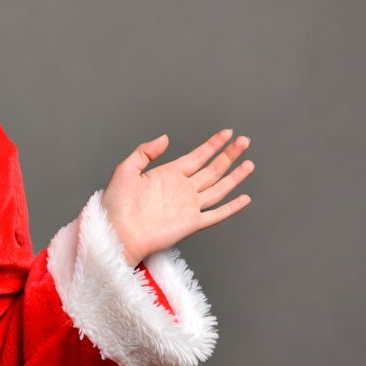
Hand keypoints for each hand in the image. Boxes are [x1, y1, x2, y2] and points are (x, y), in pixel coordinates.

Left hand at [102, 130, 253, 264]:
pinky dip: (232, 207)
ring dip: (235, 176)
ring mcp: (188, 206)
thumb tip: (165, 138)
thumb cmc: (116, 204)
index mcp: (168, 174)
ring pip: (219, 188)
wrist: (117, 232)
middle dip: (229, 155)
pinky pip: (217, 214)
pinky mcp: (192, 223)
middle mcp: (182, 189)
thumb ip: (145, 152)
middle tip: (244, 140)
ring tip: (249, 163)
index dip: (213, 145)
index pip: (197, 156)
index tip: (227, 133)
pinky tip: (244, 198)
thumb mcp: (126, 170)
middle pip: (212, 169)